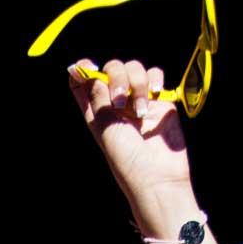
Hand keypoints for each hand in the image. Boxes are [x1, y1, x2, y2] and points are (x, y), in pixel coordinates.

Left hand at [70, 58, 192, 210]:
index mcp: (96, 111)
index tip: (85, 67)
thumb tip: (89, 73)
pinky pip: (155, 77)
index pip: (83, 83)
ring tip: (141, 110)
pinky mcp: (160, 101)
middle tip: (119, 97)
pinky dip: (155, 79)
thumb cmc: (126, 158)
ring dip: (137, 82)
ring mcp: (138, 100)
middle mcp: (116, 104)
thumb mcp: (105, 127)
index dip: (82, 71)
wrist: (158, 176)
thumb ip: (98, 97)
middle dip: (116, 75)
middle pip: (111, 70)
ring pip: (134, 69)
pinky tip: (155, 94)